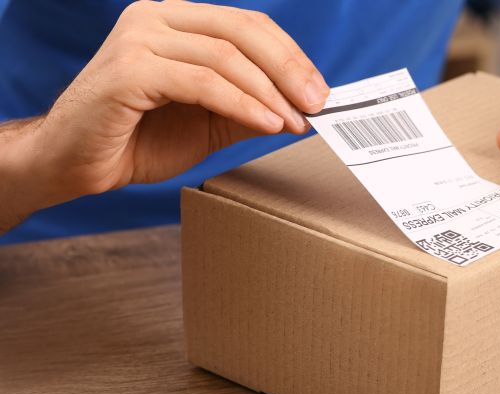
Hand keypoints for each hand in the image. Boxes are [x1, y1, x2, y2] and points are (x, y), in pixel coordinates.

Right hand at [20, 0, 328, 210]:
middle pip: (242, 31)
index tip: (319, 91)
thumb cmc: (137, 139)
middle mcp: (154, 19)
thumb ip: (247, 106)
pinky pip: (203, 82)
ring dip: (270, 93)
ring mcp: (138, 39)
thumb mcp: (208, 120)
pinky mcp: (129, 69)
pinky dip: (242, 103)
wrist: (74, 164)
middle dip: (289, 69)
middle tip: (317, 104)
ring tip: (294, 122)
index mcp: (175, 22)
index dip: (290, 56)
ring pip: (225, 56)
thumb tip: (301, 107)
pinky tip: (268, 124)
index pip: (247, 25)